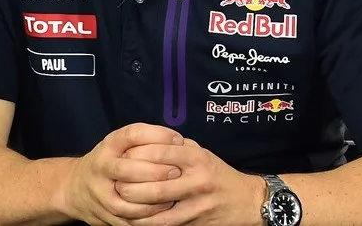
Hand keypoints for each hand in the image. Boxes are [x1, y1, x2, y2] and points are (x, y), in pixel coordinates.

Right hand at [55, 123, 185, 225]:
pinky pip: (127, 219)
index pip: (133, 135)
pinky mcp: (103, 214)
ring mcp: (100, 193)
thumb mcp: (121, 144)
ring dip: (153, 199)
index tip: (178, 141)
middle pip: (127, 169)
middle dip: (156, 171)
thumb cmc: (110, 161)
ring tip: (172, 195)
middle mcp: (101, 167)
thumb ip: (146, 140)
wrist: (75, 188)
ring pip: (126, 199)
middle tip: (177, 172)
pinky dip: (147, 217)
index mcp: (109, 145)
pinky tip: (162, 211)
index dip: (158, 136)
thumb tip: (179, 143)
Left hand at [115, 137, 266, 225]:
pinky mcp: (194, 222)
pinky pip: (163, 224)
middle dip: (131, 184)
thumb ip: (179, 148)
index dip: (138, 154)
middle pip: (156, 183)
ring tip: (119, 202)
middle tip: (115, 183)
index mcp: (198, 158)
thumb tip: (147, 142)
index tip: (123, 156)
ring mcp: (196, 204)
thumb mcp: (204, 154)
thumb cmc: (219, 175)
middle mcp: (197, 180)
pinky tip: (133, 218)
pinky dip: (145, 222)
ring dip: (133, 206)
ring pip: (157, 207)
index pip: (162, 152)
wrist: (246, 201)